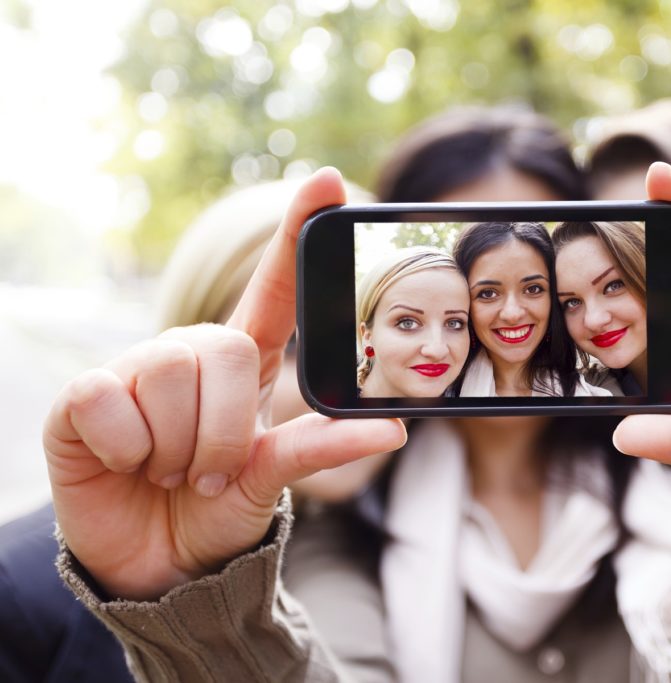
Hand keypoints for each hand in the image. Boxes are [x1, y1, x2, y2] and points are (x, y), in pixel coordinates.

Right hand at [44, 169, 406, 600]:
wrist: (157, 563)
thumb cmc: (219, 508)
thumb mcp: (274, 476)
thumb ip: (322, 447)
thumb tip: (392, 427)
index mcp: (242, 363)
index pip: (273, 287)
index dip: (296, 233)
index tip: (328, 180)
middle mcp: (189, 354)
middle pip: (224, 350)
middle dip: (225, 430)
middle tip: (208, 469)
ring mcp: (133, 370)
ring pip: (169, 374)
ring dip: (179, 446)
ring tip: (169, 469)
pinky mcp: (82, 398)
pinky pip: (109, 403)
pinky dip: (125, 450)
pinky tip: (123, 462)